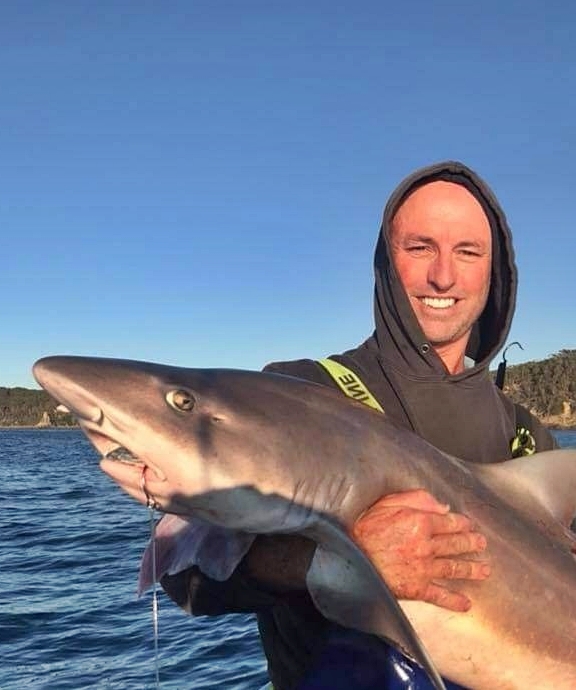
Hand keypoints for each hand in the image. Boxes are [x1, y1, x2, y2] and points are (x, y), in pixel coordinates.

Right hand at [352, 489, 489, 611]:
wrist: (351, 556)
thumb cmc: (366, 527)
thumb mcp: (388, 502)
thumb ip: (417, 499)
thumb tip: (442, 506)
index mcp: (421, 522)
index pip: (450, 522)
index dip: (462, 523)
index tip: (469, 524)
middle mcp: (427, 545)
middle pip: (456, 544)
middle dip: (472, 543)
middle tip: (481, 544)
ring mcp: (424, 568)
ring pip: (454, 568)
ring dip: (472, 569)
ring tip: (485, 570)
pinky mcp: (417, 588)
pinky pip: (440, 596)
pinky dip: (454, 601)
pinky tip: (466, 604)